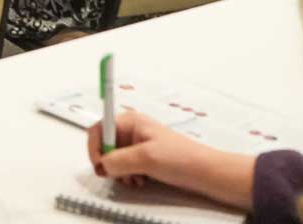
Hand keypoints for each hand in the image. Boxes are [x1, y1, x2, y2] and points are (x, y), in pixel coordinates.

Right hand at [85, 110, 255, 208]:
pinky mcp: (146, 159)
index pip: (98, 128)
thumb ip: (119, 161)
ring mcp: (139, 145)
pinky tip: (141, 180)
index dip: (95, 147)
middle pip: (105, 145)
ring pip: (115, 159)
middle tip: (121, 174)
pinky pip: (127, 167)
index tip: (99, 165)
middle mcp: (133, 131)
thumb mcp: (146, 158)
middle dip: (111, 163)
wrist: (208, 174)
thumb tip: (102, 166)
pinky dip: (130, 176)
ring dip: (121, 172)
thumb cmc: (183, 159)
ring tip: (136, 179)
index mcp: (131, 121)